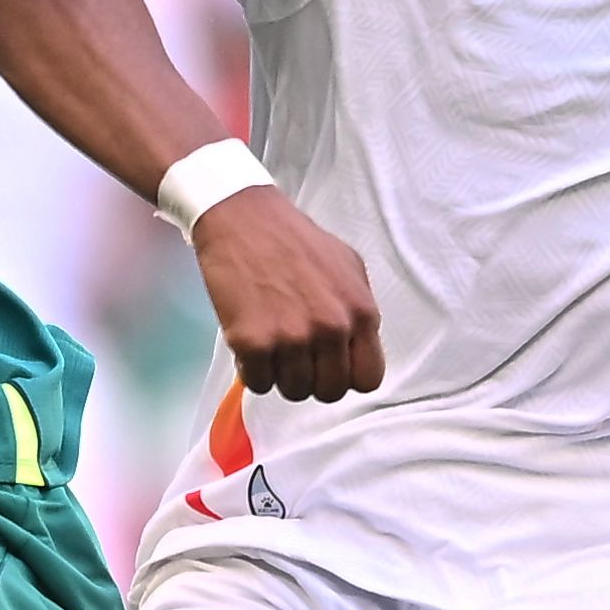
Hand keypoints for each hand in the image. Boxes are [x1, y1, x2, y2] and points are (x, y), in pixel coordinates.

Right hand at [194, 185, 384, 401]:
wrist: (242, 217)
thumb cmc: (293, 240)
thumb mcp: (348, 267)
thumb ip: (358, 311)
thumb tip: (356, 350)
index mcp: (360, 312)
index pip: (367, 379)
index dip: (346, 376)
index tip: (328, 365)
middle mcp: (331, 329)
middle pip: (329, 391)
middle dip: (312, 378)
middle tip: (295, 355)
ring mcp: (292, 338)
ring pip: (293, 391)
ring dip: (280, 374)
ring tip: (271, 343)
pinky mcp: (253, 342)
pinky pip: (258, 383)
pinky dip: (252, 370)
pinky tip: (250, 341)